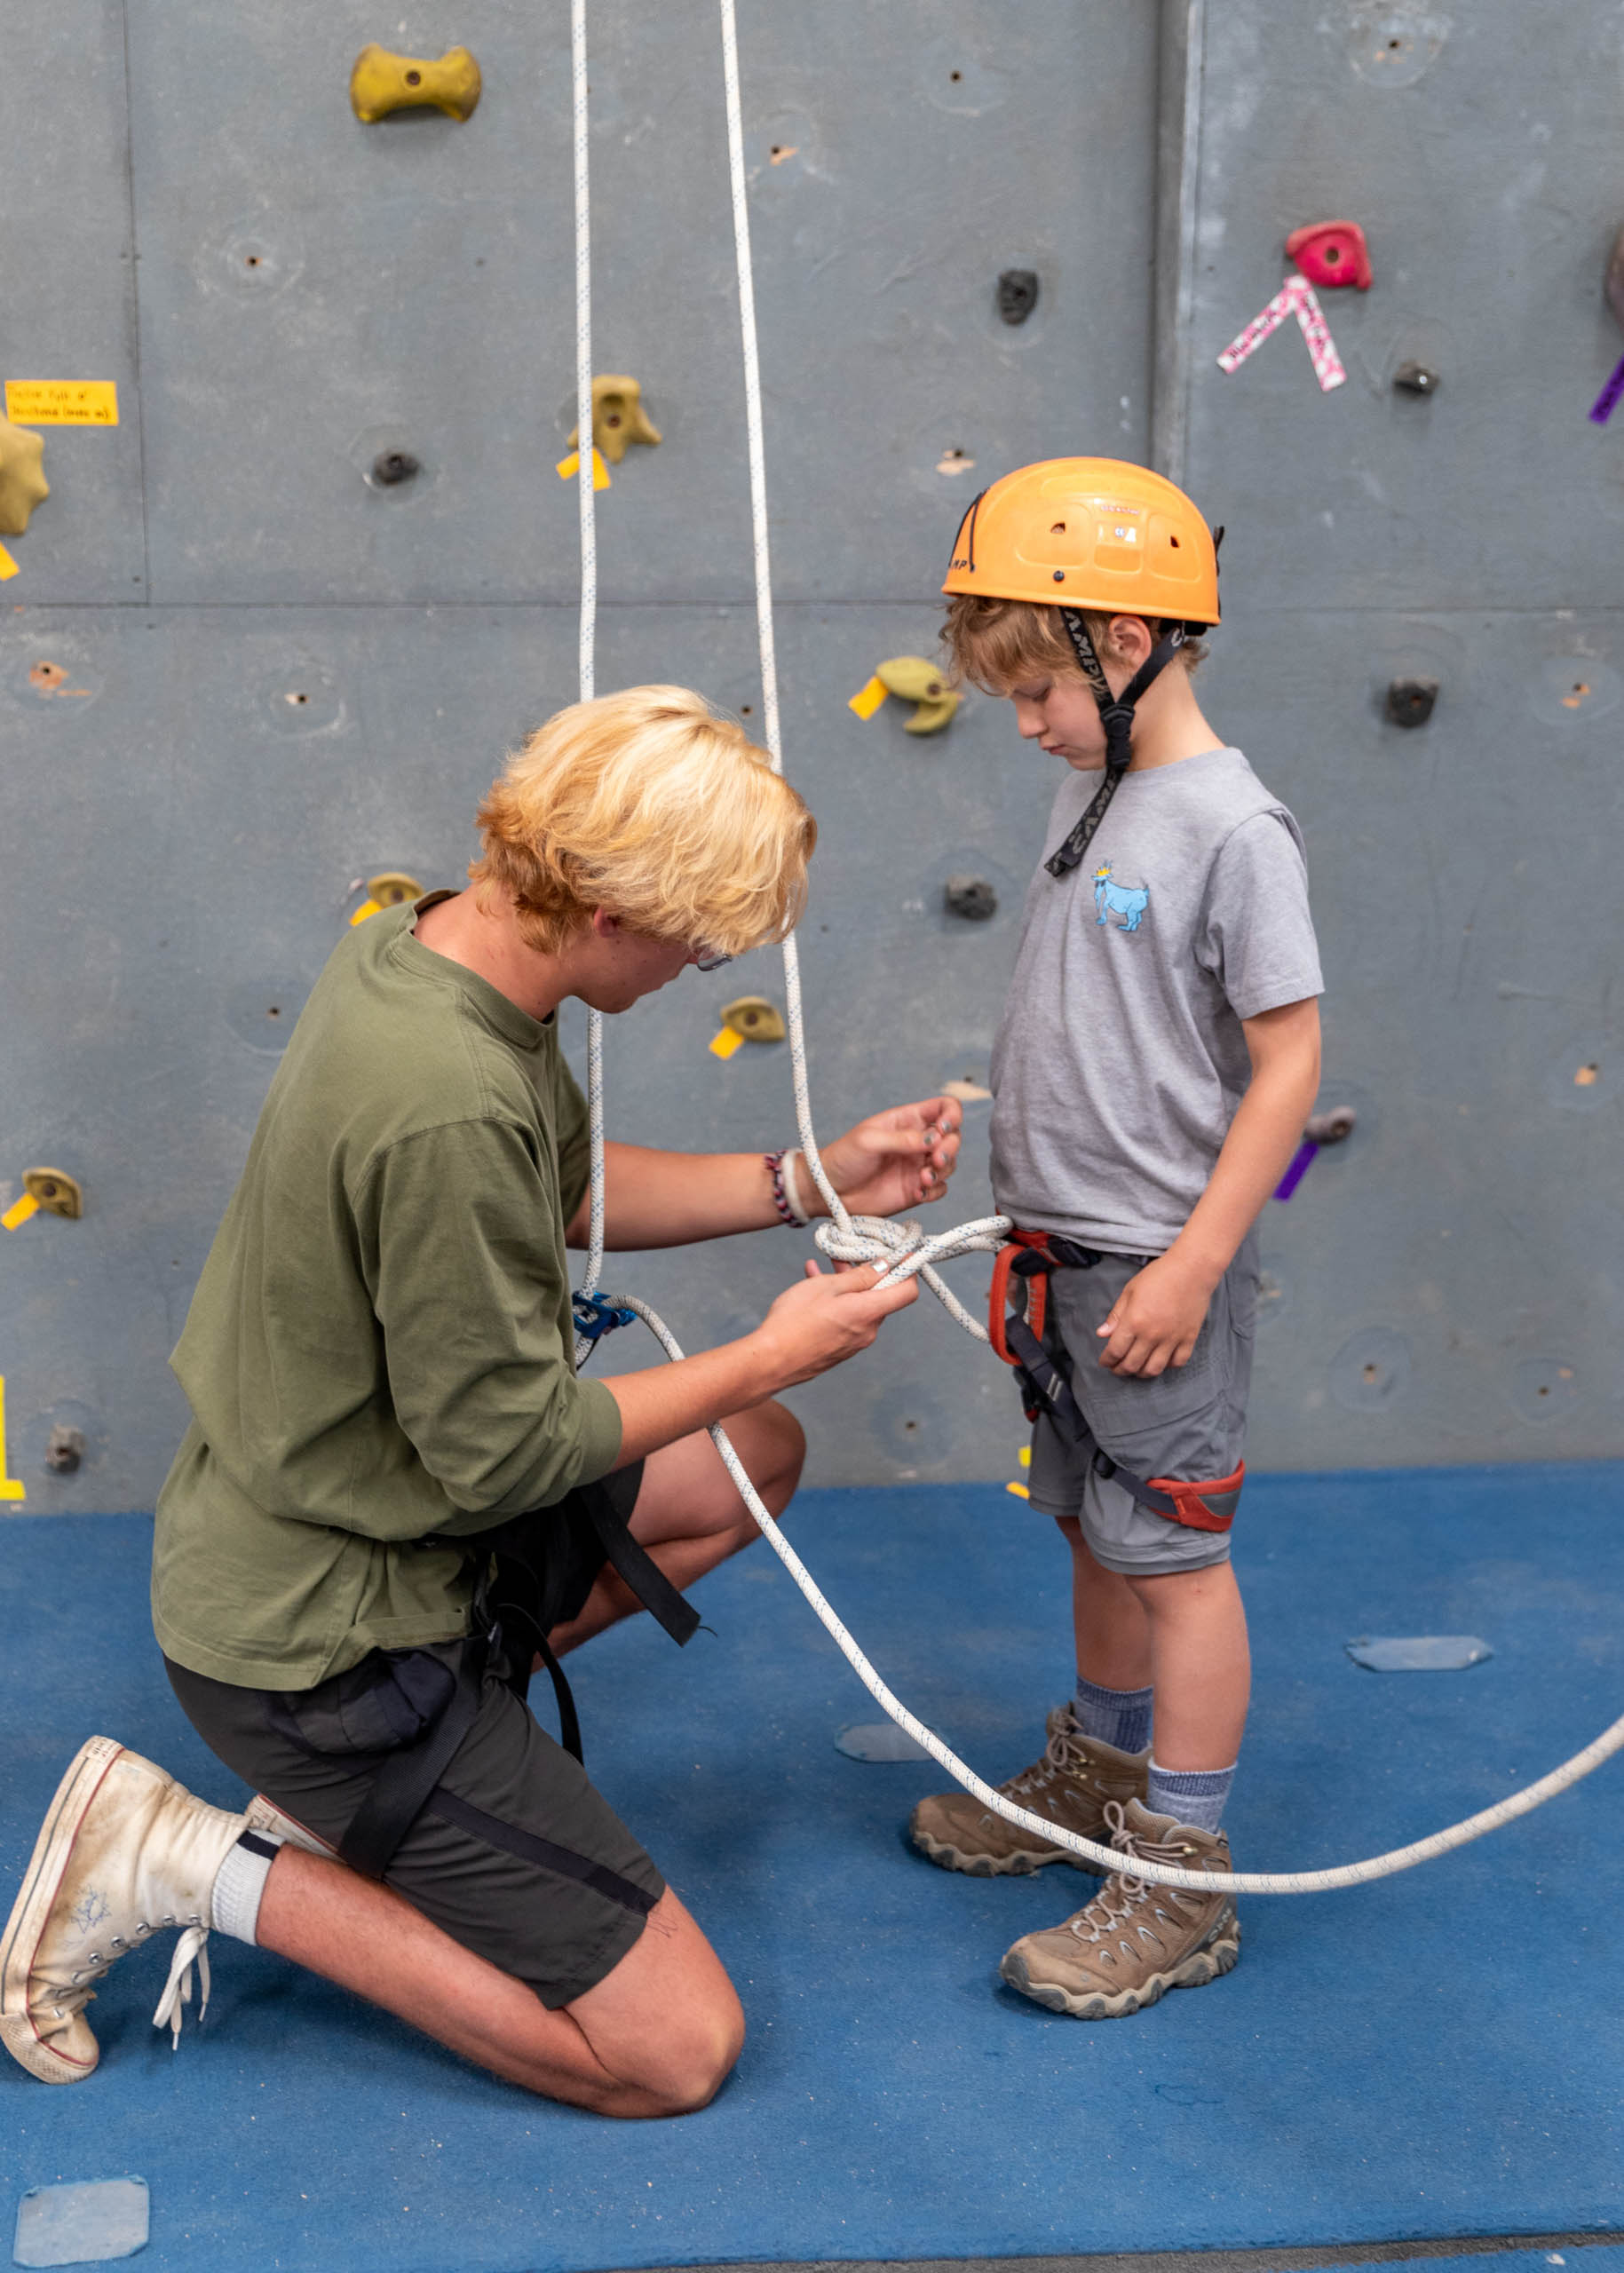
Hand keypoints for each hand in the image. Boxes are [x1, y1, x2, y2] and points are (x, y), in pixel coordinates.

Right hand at [755, 1260, 918, 1388]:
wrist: (771, 1360)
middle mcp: (867, 1331)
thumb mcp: (828, 1286)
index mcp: (869, 1312)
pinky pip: (846, 1320)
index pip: (907, 1292)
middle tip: (847, 1257)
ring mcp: (853, 1343)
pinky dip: (837, 1303)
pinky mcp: (839, 1349)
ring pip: (859, 1306)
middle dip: (867, 1274)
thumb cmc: (796, 1321)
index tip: (899, 1255)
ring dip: (846, 1286)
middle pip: (881, 1297)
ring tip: (822, 1269)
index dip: (908, 1270)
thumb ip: (860, 1276)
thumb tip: (884, 1267)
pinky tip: (814, 1287)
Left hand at [816, 1098, 961, 1218]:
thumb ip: (902, 1139)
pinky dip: (935, 1191)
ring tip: (922, 1179)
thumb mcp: (869, 1140)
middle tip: (935, 1160)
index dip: (952, 1114)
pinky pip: (940, 1189)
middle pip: (953, 1137)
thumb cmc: (844, 1157)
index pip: (944, 1107)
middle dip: (951, 1147)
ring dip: (943, 1171)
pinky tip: (918, 1193)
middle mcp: (917, 1141)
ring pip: (950, 1164)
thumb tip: (934, 1139)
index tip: (942, 1128)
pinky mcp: (917, 1189)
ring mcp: (918, 1166)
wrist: (829, 1191)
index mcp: (908, 1120)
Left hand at [1096, 1253, 1214, 1377]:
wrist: (1192, 1269)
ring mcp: (1172, 1338)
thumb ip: (1116, 1315)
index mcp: (1134, 1321)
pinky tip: (1161, 1360)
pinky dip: (1167, 1366)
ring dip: (1141, 1373)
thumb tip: (1101, 1334)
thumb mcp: (1130, 1291)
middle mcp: (1152, 1334)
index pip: (1115, 1351)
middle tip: (1117, 1367)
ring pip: (1154, 1369)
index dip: (1107, 1360)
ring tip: (1136, 1368)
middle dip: (1120, 1370)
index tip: (1105, 1361)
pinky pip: (1178, 1362)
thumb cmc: (1159, 1276)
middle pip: (1132, 1365)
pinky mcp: (1189, 1338)